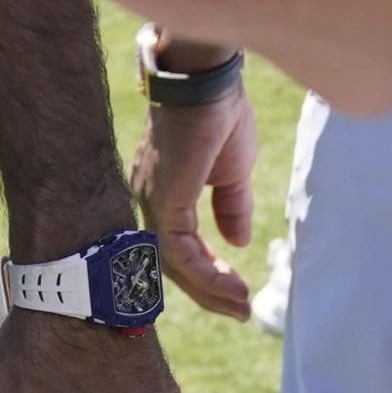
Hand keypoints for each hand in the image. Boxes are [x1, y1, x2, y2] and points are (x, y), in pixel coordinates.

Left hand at [129, 79, 260, 320]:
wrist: (207, 83)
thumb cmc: (217, 115)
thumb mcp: (231, 171)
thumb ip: (231, 206)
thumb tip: (236, 241)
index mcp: (164, 191)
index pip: (177, 247)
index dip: (207, 273)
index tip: (237, 290)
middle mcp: (150, 199)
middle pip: (170, 264)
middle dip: (208, 292)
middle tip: (241, 310)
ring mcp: (153, 201)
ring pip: (173, 265)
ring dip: (210, 290)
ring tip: (241, 305)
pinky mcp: (164, 200)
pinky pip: (179, 252)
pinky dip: (206, 274)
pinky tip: (232, 285)